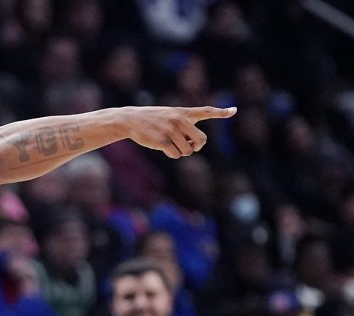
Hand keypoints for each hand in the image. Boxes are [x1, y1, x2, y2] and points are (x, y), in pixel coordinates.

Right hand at [122, 106, 236, 158]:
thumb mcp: (169, 115)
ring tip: (169, 144)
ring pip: (187, 151)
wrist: (131, 119)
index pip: (205, 111)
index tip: (234, 110)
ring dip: (181, 151)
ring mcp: (171, 131)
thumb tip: (194, 147)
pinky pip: (176, 155)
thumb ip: (184, 126)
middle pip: (201, 140)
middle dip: (196, 147)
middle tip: (188, 146)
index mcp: (183, 113)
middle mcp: (179, 120)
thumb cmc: (151, 119)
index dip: (221, 112)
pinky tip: (162, 147)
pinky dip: (172, 154)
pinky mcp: (162, 141)